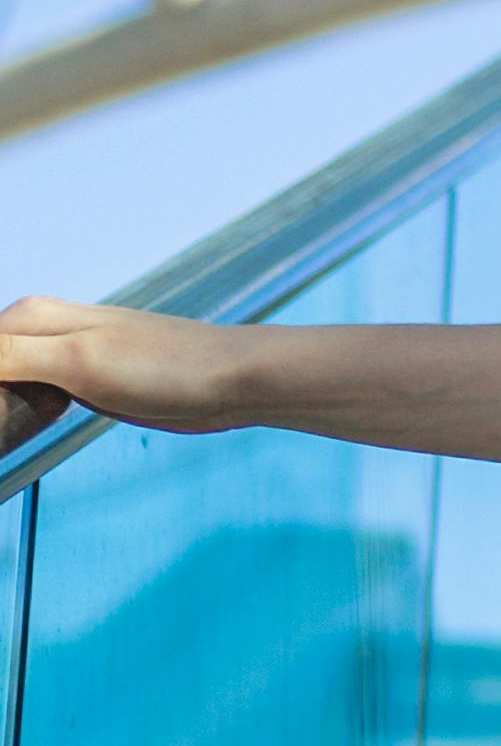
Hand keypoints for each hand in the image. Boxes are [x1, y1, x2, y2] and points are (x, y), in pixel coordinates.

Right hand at [0, 296, 239, 449]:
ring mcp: (65, 356)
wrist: (231, 382)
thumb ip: (11, 357)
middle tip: (6, 425)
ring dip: (4, 402)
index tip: (0, 411)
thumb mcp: (77, 361)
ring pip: (7, 378)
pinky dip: (18, 410)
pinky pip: (33, 393)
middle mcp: (43, 330)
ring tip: (9, 427)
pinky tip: (18, 429)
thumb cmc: (165, 366)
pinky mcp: (85, 382)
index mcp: (31, 316)